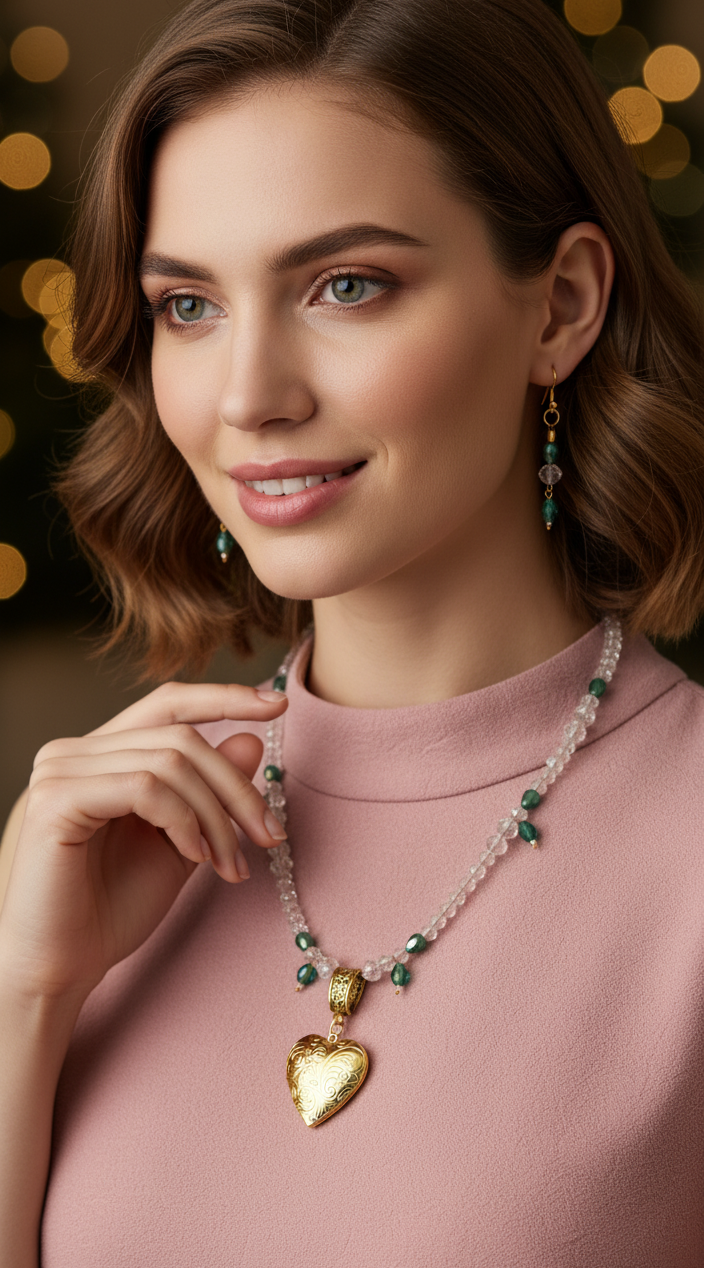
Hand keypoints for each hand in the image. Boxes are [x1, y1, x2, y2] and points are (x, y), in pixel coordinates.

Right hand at [0, 682, 287, 1002]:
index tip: (278, 706)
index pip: (168, 705)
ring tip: (229, 864)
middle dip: (236, 788)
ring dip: (216, 816)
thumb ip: (210, 794)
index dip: (224, 698)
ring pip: (170, 762)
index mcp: (100, 754)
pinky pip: (145, 787)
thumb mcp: (182, 842)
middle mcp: (73, 751)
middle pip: (182, 738)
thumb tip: (251, 740)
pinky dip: (184, 821)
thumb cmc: (112, 910)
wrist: (62, 968)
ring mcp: (60, 770)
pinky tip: (194, 856)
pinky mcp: (57, 799)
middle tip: (270, 836)